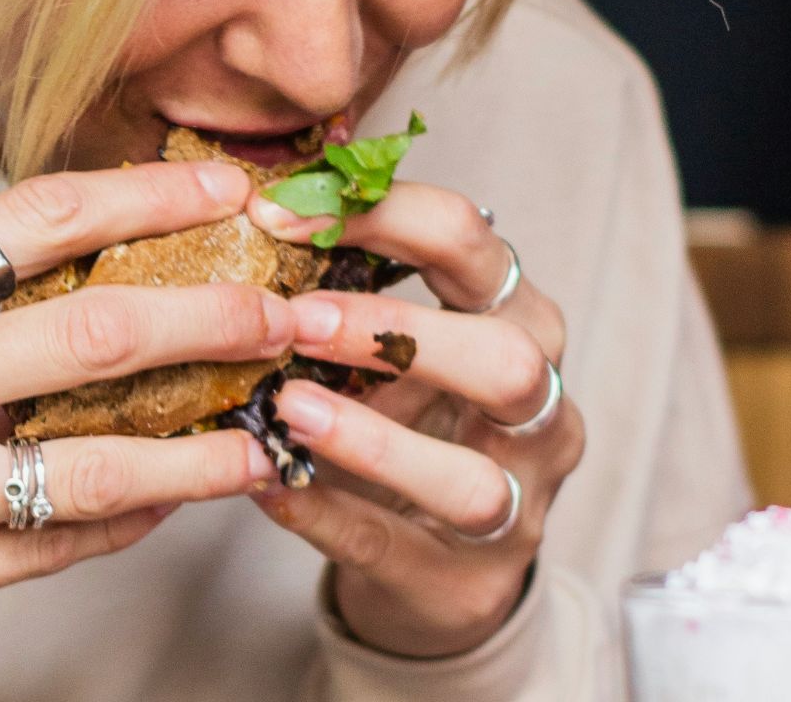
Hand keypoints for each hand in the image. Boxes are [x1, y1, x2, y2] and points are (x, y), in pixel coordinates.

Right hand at [0, 161, 299, 701]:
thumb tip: (70, 275)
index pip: (34, 216)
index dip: (150, 194)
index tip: (227, 186)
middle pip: (98, 328)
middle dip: (221, 314)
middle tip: (293, 311)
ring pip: (101, 458)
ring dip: (205, 444)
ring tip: (266, 434)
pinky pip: (56, 544)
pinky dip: (130, 519)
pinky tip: (171, 501)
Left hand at [246, 183, 583, 656]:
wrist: (435, 564)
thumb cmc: (404, 422)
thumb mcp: (386, 347)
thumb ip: (342, 287)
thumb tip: (252, 207)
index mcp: (517, 322)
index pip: (476, 244)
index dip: (384, 216)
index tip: (281, 215)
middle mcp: (538, 412)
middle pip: (508, 360)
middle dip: (399, 333)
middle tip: (298, 320)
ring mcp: (516, 507)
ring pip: (470, 479)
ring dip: (371, 440)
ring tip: (287, 407)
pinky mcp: (465, 584)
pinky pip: (394, 548)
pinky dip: (324, 514)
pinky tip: (266, 485)